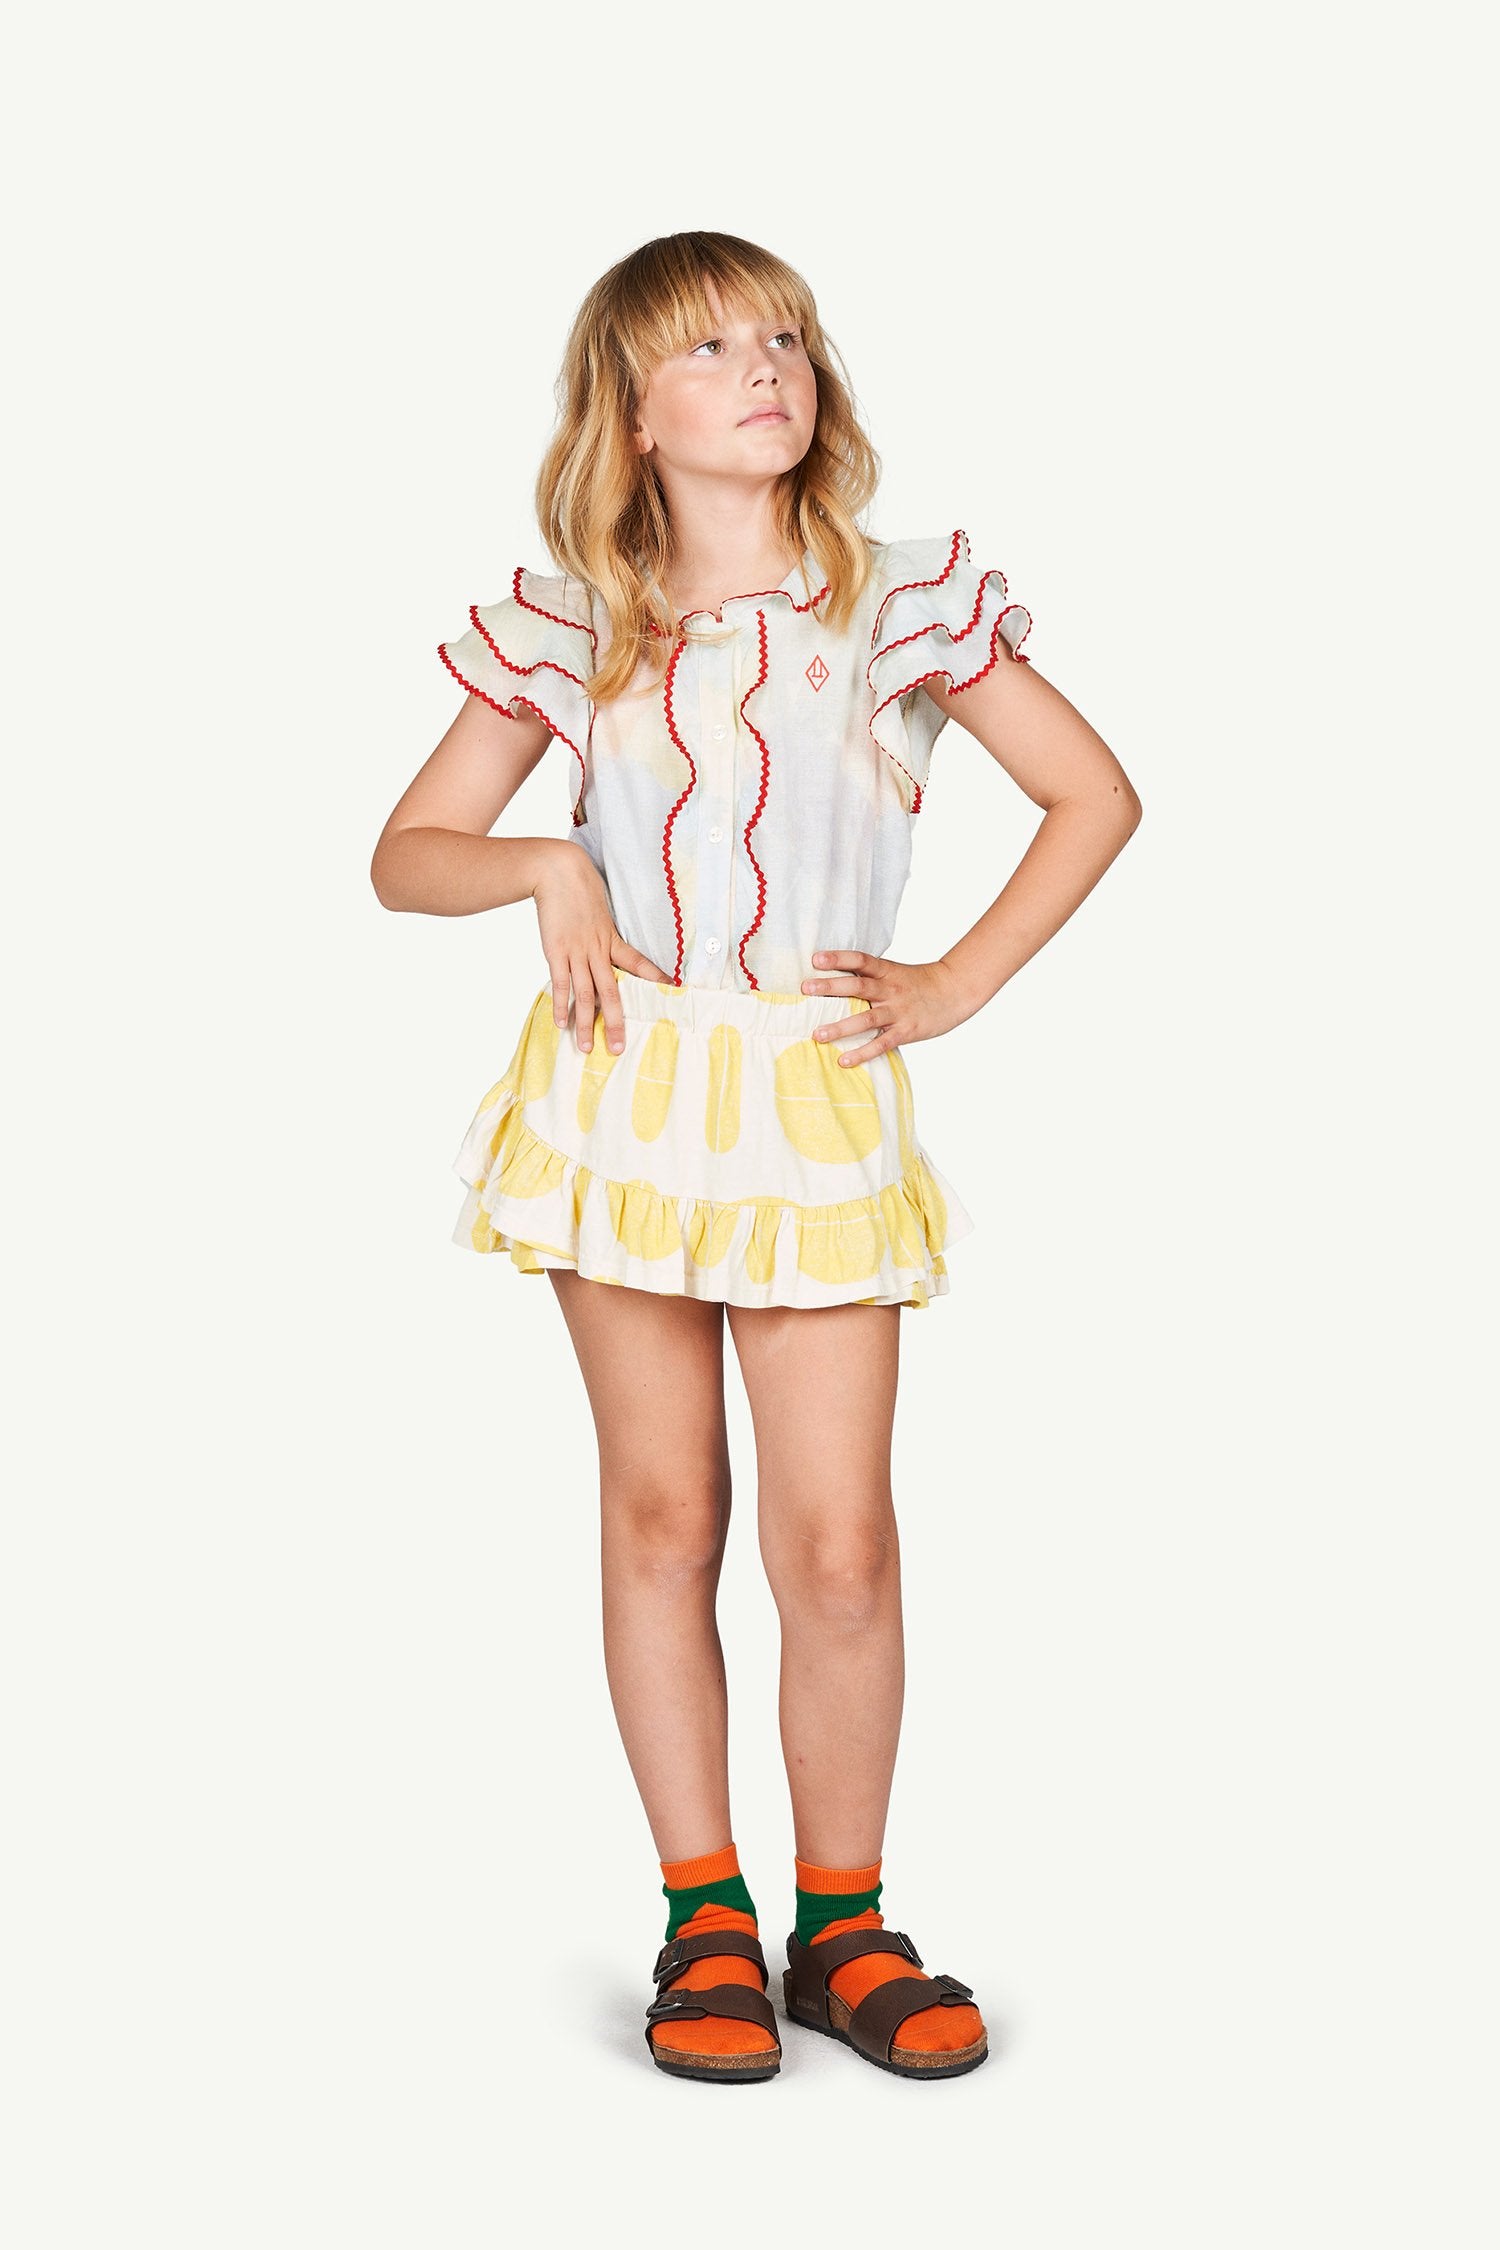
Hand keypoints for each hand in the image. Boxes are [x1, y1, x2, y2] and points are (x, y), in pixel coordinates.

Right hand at [531, 843, 671, 1053]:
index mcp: (611, 939)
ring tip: (587, 1047)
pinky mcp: (556, 951)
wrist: (557, 871)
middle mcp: (597, 950)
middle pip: (611, 993)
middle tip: (619, 1048)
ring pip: (586, 995)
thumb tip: (608, 944)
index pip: (638, 963)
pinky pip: (561, 984)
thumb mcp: (600, 909)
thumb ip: (604, 930)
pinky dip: (562, 1005)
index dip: (655, 978)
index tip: (673, 992)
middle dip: (617, 1022)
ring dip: (587, 1024)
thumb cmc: (579, 888)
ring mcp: (577, 952)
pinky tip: (562, 1024)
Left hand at [799, 951, 974, 1065]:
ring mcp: (898, 1011)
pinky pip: (881, 1044)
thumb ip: (869, 976)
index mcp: (887, 971)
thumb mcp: (895, 972)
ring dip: (840, 1027)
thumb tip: (833, 979)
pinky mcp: (905, 1031)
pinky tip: (844, 1060)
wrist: (954, 992)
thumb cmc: (918, 983)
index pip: (860, 960)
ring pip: (866, 1019)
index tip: (816, 959)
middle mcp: (890, 989)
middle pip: (858, 987)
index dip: (838, 958)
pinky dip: (862, 1053)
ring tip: (817, 1034)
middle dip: (830, 988)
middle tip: (806, 989)